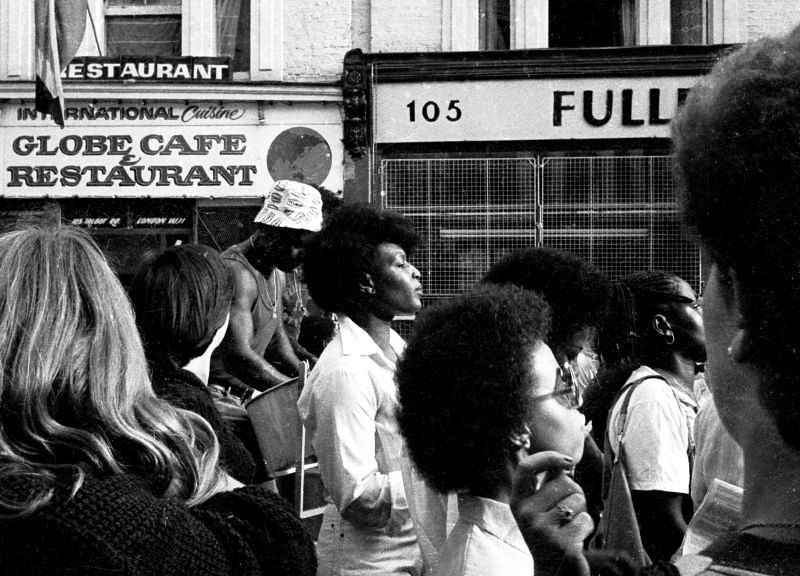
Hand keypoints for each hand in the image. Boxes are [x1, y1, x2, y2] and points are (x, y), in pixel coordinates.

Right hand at [511, 451, 592, 575]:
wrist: (551, 572)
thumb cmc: (550, 534)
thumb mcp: (538, 509)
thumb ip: (546, 486)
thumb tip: (564, 462)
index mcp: (518, 502)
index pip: (526, 468)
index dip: (547, 457)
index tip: (567, 460)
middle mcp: (526, 515)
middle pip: (563, 482)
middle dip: (575, 492)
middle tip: (566, 512)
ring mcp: (542, 530)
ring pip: (577, 499)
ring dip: (581, 511)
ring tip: (569, 526)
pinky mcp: (562, 544)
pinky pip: (586, 520)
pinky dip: (586, 527)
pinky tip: (575, 539)